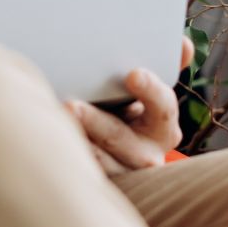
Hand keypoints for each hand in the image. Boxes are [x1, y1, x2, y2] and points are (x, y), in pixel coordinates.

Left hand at [63, 36, 193, 175]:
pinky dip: (63, 154)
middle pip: (121, 138)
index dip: (150, 90)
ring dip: (75, 142)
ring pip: (97, 160)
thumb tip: (183, 44)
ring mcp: (120, 171)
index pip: (162, 106)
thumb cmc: (126, 110)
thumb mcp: (146, 92)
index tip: (134, 74)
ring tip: (52, 122)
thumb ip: (164, 65)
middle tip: (70, 105)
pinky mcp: (96, 183)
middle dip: (97, 122)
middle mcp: (146, 154)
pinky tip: (44, 139)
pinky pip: (78, 173)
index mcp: (163, 126)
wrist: (110, 151)